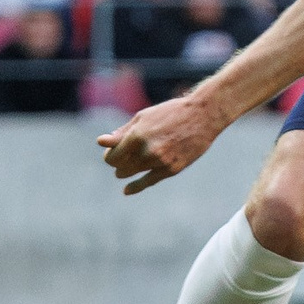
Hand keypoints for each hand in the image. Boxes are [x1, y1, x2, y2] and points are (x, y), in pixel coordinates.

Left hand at [95, 96, 226, 194]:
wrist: (202, 116)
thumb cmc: (170, 113)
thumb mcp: (143, 117)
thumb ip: (122, 132)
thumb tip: (102, 142)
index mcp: (137, 135)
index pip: (113, 156)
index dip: (109, 155)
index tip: (111, 153)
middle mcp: (147, 150)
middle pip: (120, 167)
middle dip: (117, 163)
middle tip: (119, 159)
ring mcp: (160, 162)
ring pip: (132, 174)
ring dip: (125, 172)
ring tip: (125, 168)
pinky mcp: (171, 169)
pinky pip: (148, 182)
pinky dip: (135, 187)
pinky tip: (127, 190)